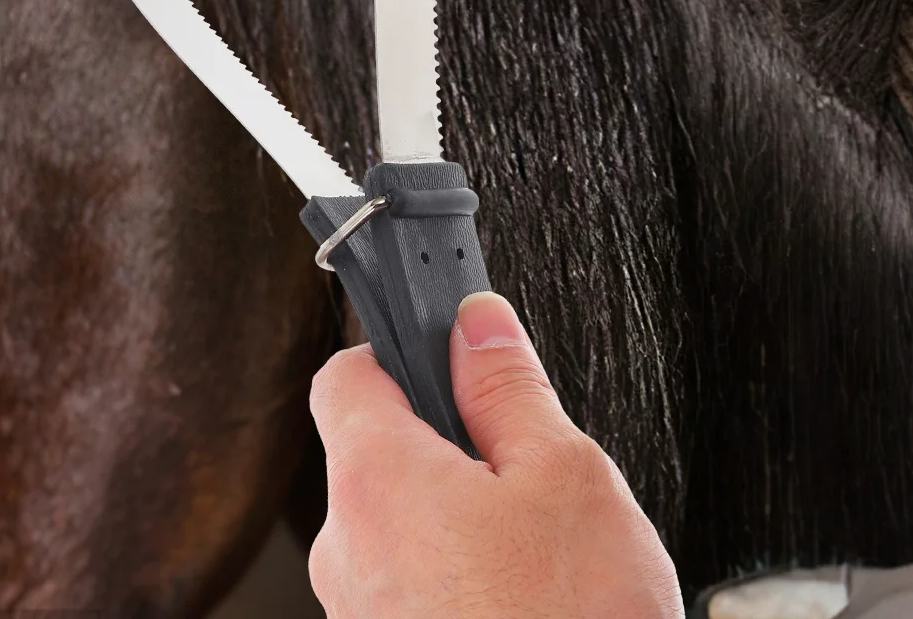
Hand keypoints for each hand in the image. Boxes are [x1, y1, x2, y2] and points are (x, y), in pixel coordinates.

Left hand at [308, 292, 684, 618]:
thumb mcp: (565, 475)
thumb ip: (508, 386)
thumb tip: (476, 322)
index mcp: (378, 486)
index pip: (346, 376)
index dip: (400, 354)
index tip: (450, 359)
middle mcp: (346, 557)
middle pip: (376, 459)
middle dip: (446, 451)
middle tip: (523, 474)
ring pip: (399, 533)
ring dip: (456, 525)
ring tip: (537, 558)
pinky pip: (411, 596)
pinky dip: (457, 586)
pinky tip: (525, 606)